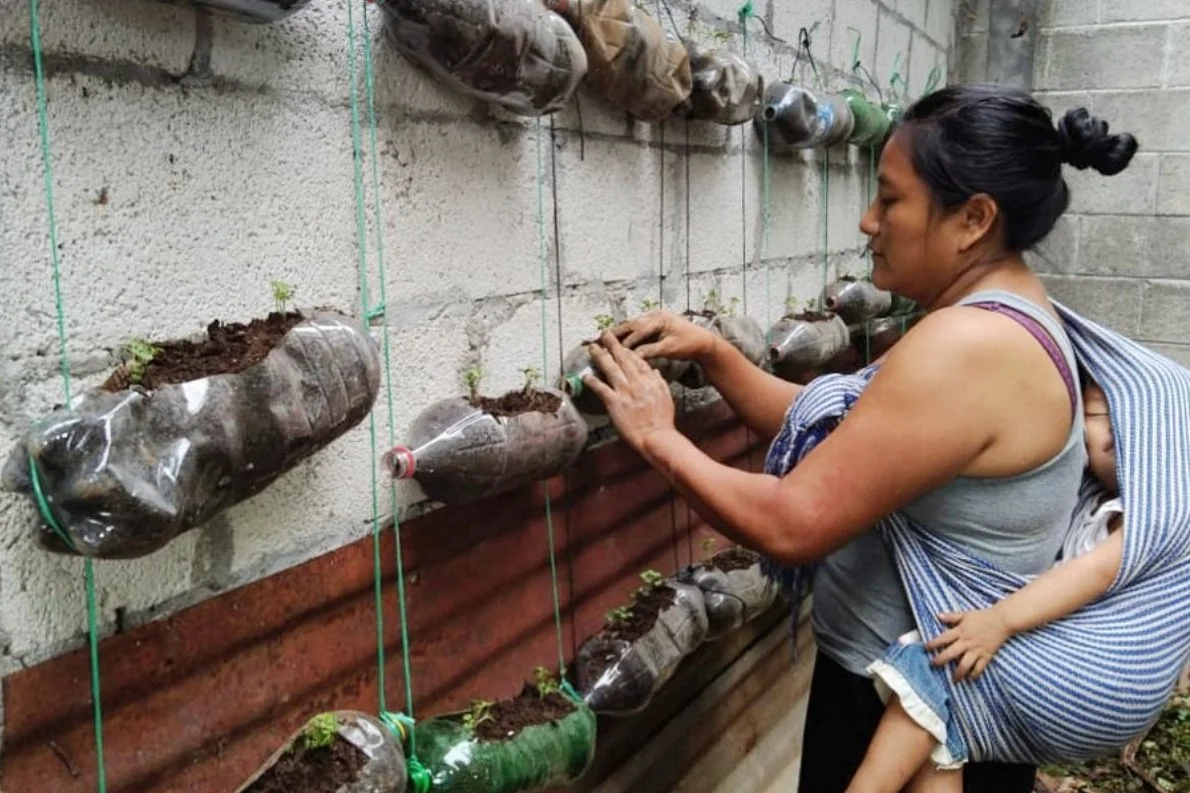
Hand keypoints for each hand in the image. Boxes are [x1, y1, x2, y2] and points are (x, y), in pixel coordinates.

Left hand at [582, 331, 675, 450]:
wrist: (656, 435)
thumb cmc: (662, 420)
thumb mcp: (666, 396)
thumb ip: (658, 381)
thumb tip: (654, 370)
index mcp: (650, 380)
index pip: (638, 360)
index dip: (628, 350)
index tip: (621, 345)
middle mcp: (637, 382)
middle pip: (623, 359)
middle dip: (612, 344)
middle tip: (604, 334)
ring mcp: (625, 391)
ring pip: (610, 368)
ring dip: (600, 356)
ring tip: (592, 347)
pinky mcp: (615, 402)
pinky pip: (601, 389)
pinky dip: (592, 381)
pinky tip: (585, 376)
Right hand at [611, 310, 717, 363]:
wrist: (704, 342)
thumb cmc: (690, 344)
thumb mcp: (670, 349)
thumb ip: (651, 351)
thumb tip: (633, 356)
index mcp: (659, 319)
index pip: (638, 330)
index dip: (625, 341)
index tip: (614, 350)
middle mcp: (655, 316)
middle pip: (631, 324)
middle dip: (616, 332)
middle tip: (600, 339)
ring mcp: (655, 319)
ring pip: (633, 326)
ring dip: (621, 333)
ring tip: (606, 340)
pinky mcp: (656, 325)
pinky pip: (639, 329)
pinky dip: (629, 335)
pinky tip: (621, 342)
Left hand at [925, 609, 1011, 681]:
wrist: (1002, 620)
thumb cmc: (983, 616)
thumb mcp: (965, 614)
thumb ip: (951, 617)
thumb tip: (938, 616)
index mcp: (960, 631)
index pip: (943, 638)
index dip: (933, 644)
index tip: (925, 648)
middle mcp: (967, 642)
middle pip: (951, 653)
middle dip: (941, 660)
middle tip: (933, 665)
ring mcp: (977, 650)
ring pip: (965, 664)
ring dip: (958, 673)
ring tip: (953, 680)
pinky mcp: (987, 655)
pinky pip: (980, 667)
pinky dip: (975, 674)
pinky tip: (970, 679)